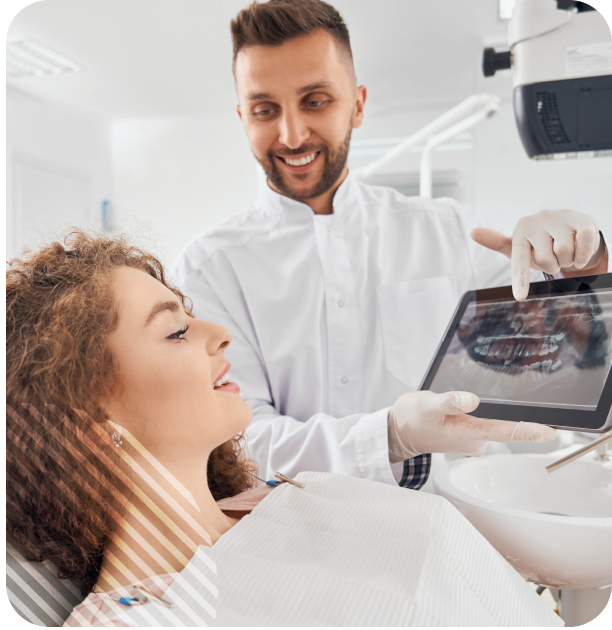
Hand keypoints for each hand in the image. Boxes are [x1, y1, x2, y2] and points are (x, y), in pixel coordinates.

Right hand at [387, 390, 555, 461]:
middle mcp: (474, 440)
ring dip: (489, 411)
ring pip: (492, 423)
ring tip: (465, 402)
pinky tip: (463, 409)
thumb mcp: (428, 404)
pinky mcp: (469, 435)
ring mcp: (472, 440)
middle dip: (506, 411)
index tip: (549, 433)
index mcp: (467, 433)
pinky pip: (484, 424)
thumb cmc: (413, 418)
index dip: (528, 431)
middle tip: (496, 397)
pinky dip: (480, 414)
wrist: (399, 431)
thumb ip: (451, 402)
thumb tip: (472, 400)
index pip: (503, 432)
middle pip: (502, 425)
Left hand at [471, 210, 604, 300]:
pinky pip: (583, 244)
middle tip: (553, 256)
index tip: (519, 297)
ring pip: (565, 253)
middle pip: (546, 260)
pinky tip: (579, 248)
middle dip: (552, 265)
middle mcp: (538, 219)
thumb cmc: (541, 242)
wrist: (572, 229)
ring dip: (568, 260)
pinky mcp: (581, 219)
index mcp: (521, 228)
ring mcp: (560, 217)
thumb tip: (472, 232)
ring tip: (566, 251)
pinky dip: (583, 254)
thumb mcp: (519, 246)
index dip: (520, 280)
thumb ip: (496, 242)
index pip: (519, 260)